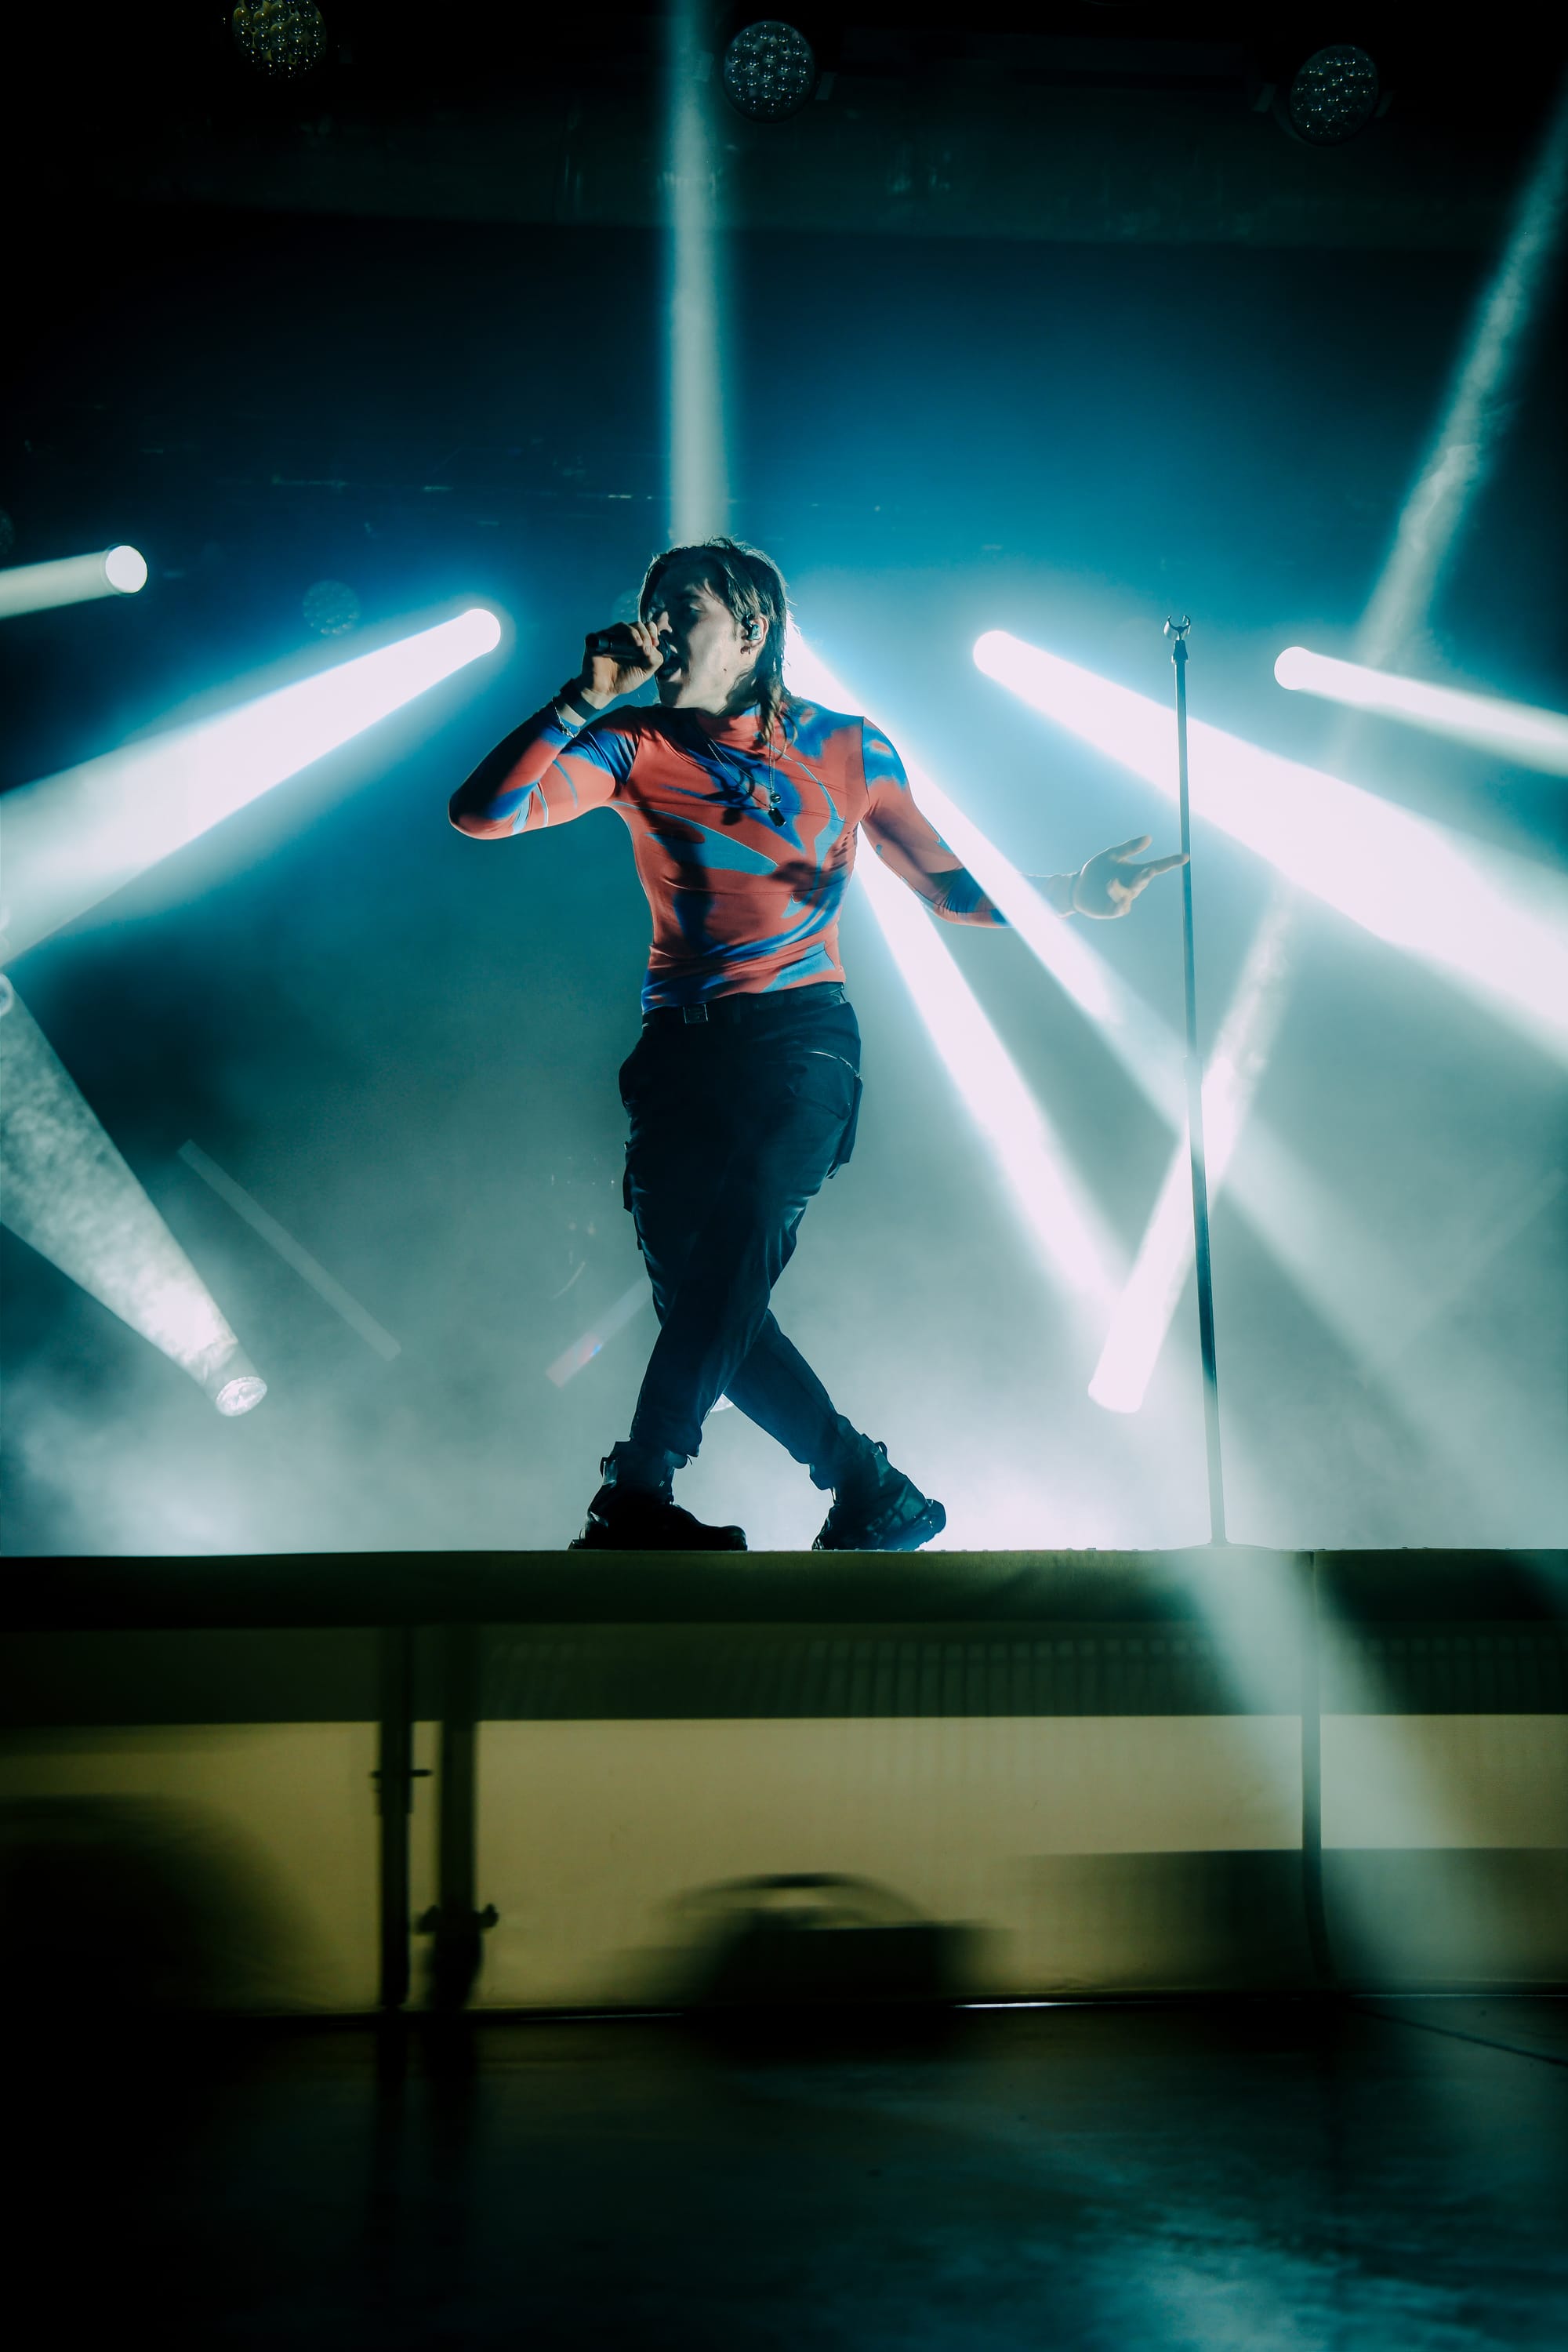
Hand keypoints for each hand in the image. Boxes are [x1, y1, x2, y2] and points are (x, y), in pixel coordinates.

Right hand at [575, 621, 664, 707]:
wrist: (604, 690)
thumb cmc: (623, 681)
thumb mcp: (645, 672)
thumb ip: (655, 659)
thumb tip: (654, 646)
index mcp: (635, 643)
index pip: (646, 628)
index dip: (652, 632)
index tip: (655, 644)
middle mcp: (623, 638)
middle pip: (637, 625)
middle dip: (646, 635)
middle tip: (647, 649)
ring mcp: (610, 638)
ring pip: (624, 626)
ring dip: (636, 633)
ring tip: (640, 645)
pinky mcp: (599, 639)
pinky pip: (609, 631)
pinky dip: (621, 634)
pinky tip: (629, 644)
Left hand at [1072, 835, 1186, 918]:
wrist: (1079, 888)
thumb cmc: (1097, 870)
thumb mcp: (1112, 855)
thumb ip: (1129, 848)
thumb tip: (1149, 837)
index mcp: (1136, 870)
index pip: (1159, 866)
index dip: (1172, 861)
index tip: (1186, 856)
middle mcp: (1134, 885)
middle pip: (1146, 879)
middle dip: (1147, 874)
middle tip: (1149, 869)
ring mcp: (1127, 898)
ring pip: (1131, 892)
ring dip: (1122, 887)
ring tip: (1109, 882)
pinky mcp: (1116, 910)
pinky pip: (1121, 905)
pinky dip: (1118, 898)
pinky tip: (1110, 890)